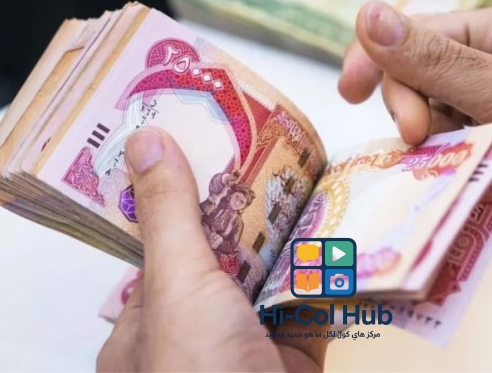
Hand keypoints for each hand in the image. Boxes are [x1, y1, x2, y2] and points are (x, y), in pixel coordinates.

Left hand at [97, 128, 326, 371]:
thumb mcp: (176, 285)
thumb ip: (169, 215)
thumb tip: (143, 140)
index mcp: (146, 324)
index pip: (163, 245)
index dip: (183, 196)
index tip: (207, 146)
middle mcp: (196, 335)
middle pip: (224, 255)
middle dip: (251, 210)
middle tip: (272, 148)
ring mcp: (248, 347)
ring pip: (272, 277)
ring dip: (295, 237)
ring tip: (316, 172)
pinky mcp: (296, 357)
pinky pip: (313, 304)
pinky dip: (329, 271)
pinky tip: (348, 227)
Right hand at [339, 1, 491, 255]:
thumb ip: (435, 62)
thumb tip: (367, 16)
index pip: (416, 37)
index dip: (378, 61)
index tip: (349, 94)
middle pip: (419, 85)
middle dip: (413, 113)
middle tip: (423, 139)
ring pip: (436, 126)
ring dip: (432, 148)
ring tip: (454, 166)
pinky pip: (458, 159)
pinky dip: (450, 173)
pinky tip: (455, 188)